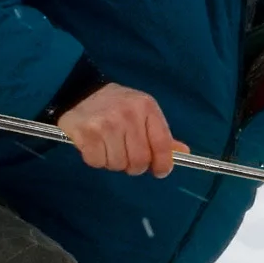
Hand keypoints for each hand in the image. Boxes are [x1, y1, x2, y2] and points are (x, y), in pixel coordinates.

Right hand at [56, 84, 189, 177]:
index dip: (163, 164)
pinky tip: (94, 145)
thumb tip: (183, 152)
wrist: (81, 91)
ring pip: (117, 164)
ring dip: (113, 162)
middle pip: (139, 161)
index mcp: (146, 107)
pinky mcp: (86, 133)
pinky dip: (96, 159)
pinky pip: (97, 162)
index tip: (159, 171)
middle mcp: (128, 114)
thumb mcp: (142, 112)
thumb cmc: (116, 105)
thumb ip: (161, 135)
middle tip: (126, 155)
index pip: (162, 145)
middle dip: (134, 165)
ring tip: (108, 146)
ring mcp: (106, 124)